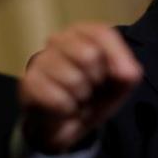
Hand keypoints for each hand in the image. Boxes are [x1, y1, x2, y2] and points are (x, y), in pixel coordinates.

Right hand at [19, 23, 141, 153]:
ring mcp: (40, 60)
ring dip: (82, 97)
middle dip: (97, 80)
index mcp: (83, 33)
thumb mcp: (119, 85)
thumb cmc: (94, 96)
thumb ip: (129, 74)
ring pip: (74, 80)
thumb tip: (128, 72)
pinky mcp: (28, 83)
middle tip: (91, 88)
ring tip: (76, 98)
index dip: (116, 57)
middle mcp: (58, 39)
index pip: (102, 33)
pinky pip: (59, 99)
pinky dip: (68, 109)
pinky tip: (63, 107)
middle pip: (89, 55)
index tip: (121, 77)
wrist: (64, 125)